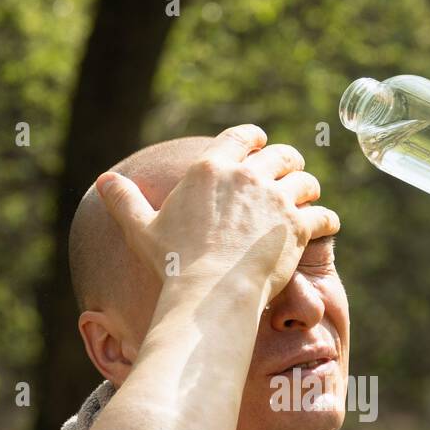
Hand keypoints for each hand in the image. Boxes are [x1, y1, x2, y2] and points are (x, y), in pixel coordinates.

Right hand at [95, 124, 340, 303]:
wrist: (209, 293)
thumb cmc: (173, 264)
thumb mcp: (142, 229)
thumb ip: (125, 200)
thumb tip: (103, 181)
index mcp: (212, 167)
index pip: (244, 136)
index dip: (256, 140)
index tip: (262, 146)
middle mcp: (248, 176)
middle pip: (282, 155)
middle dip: (289, 163)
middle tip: (292, 175)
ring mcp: (276, 199)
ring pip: (306, 182)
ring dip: (310, 190)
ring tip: (309, 200)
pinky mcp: (298, 226)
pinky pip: (323, 215)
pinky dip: (327, 220)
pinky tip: (327, 226)